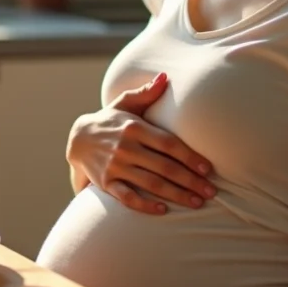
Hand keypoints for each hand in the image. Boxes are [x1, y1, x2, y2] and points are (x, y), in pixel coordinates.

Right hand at [67, 72, 215, 213]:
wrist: (77, 139)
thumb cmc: (110, 120)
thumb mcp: (125, 103)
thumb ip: (146, 93)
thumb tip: (165, 76)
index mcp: (134, 128)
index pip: (168, 144)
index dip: (189, 157)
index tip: (207, 169)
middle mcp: (126, 148)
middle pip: (164, 167)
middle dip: (190, 181)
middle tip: (210, 191)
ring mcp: (115, 166)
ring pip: (150, 184)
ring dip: (175, 195)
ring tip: (196, 203)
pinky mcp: (106, 183)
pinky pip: (127, 197)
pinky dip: (145, 205)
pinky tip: (163, 210)